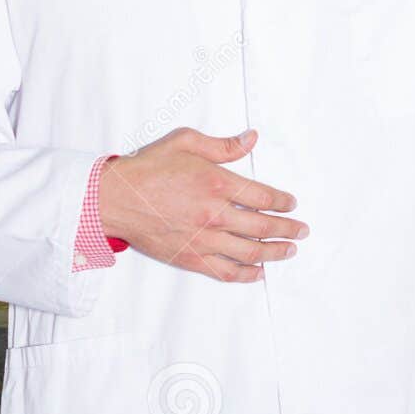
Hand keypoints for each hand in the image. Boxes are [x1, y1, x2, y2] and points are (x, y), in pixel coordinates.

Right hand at [97, 126, 306, 282]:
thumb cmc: (146, 168)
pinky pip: (224, 271)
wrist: (112, 198)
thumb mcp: (185, 142)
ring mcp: (203, 239)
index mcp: (218, 184)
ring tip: (290, 251)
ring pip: (249, 251)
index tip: (292, 205)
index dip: (283, 202)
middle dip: (288, 229)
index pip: (264, 197)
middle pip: (263, 226)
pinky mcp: (190, 257)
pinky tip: (258, 273)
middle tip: (302, 231)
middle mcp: (215, 215)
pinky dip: (245, 274)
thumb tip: (252, 139)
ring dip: (274, 252)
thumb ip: (223, 145)